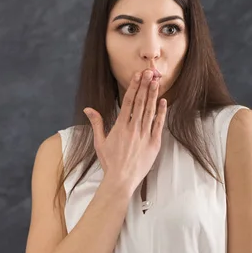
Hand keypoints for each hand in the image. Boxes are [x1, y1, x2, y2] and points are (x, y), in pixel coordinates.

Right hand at [83, 70, 166, 193]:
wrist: (121, 180)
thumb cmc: (110, 162)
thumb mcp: (100, 142)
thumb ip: (96, 123)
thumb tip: (88, 109)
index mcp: (120, 126)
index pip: (128, 102)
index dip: (134, 87)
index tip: (138, 76)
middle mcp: (133, 128)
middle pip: (141, 102)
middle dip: (145, 86)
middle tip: (149, 72)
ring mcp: (144, 135)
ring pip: (150, 111)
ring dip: (153, 95)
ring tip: (156, 81)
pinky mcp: (154, 143)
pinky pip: (158, 125)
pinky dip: (161, 113)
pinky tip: (163, 101)